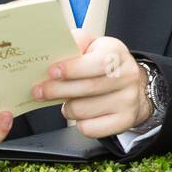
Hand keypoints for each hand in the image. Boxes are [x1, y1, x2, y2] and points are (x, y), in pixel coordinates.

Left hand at [32, 31, 151, 138]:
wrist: (132, 87)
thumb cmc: (102, 65)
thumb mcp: (92, 46)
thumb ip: (74, 43)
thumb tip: (52, 47)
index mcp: (116, 52)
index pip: (97, 62)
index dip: (73, 68)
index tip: (52, 72)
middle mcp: (127, 75)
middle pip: (87, 88)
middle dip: (57, 90)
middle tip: (39, 91)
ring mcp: (128, 100)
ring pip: (83, 110)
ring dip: (67, 108)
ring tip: (68, 101)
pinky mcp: (124, 121)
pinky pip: (89, 128)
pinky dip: (80, 123)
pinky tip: (82, 113)